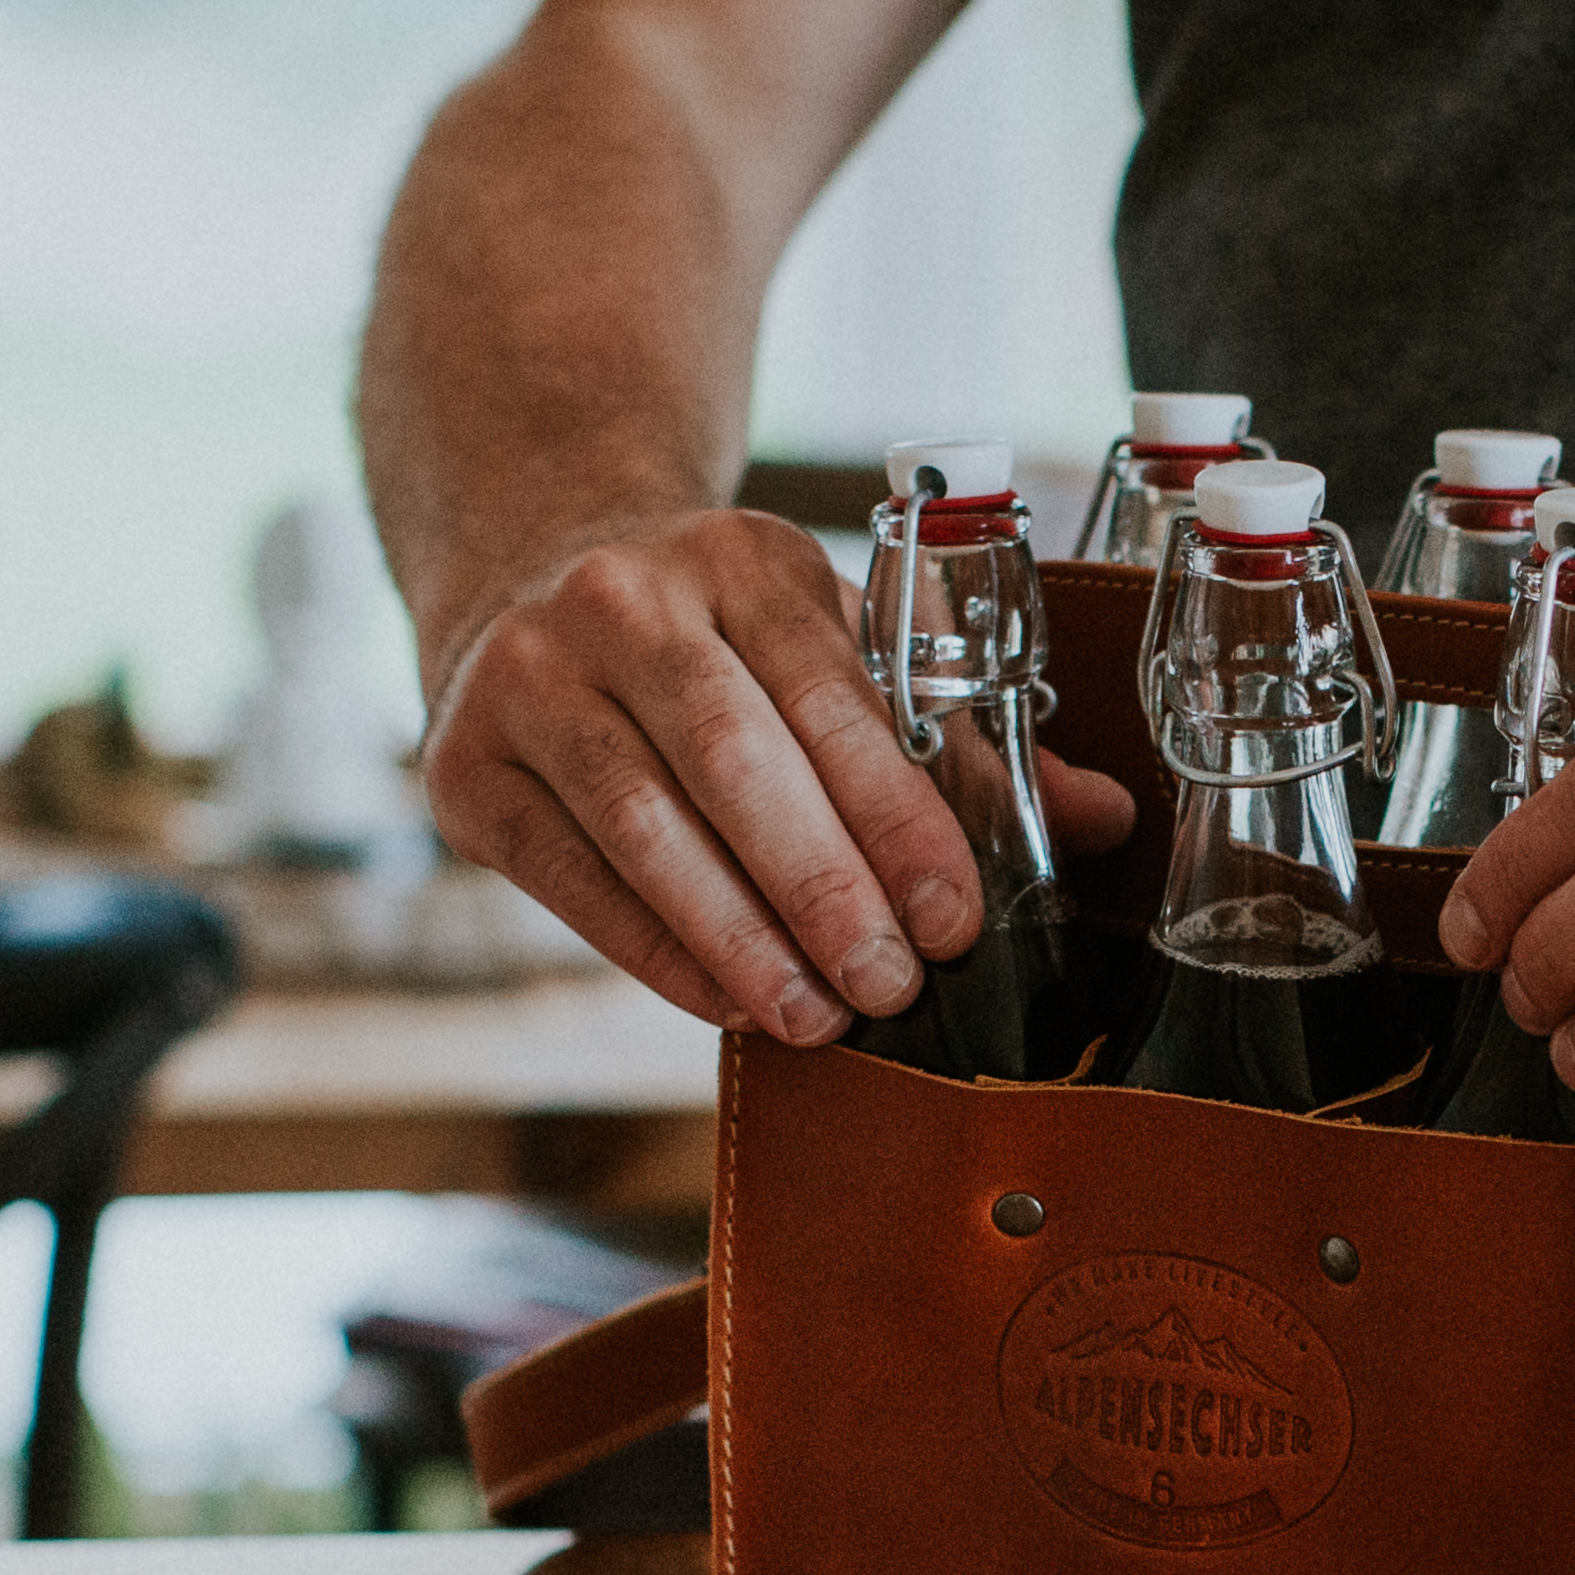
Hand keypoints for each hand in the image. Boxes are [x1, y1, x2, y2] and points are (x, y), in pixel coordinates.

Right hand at [420, 505, 1135, 1039]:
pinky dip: (657, 949)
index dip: (901, 816)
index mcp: (743, 557)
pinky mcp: (470, 766)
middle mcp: (622, 599)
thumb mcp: (833, 637)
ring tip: (818, 1017)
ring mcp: (529, 677)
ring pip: (645, 824)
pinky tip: (729, 1000)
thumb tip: (1103, 816)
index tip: (957, 917)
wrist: (529, 569)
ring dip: (740, 935)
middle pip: (735, 758)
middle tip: (894, 986)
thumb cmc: (718, 634)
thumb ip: (960, 731)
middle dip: (824, 886)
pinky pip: (574, 877)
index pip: (835, 696)